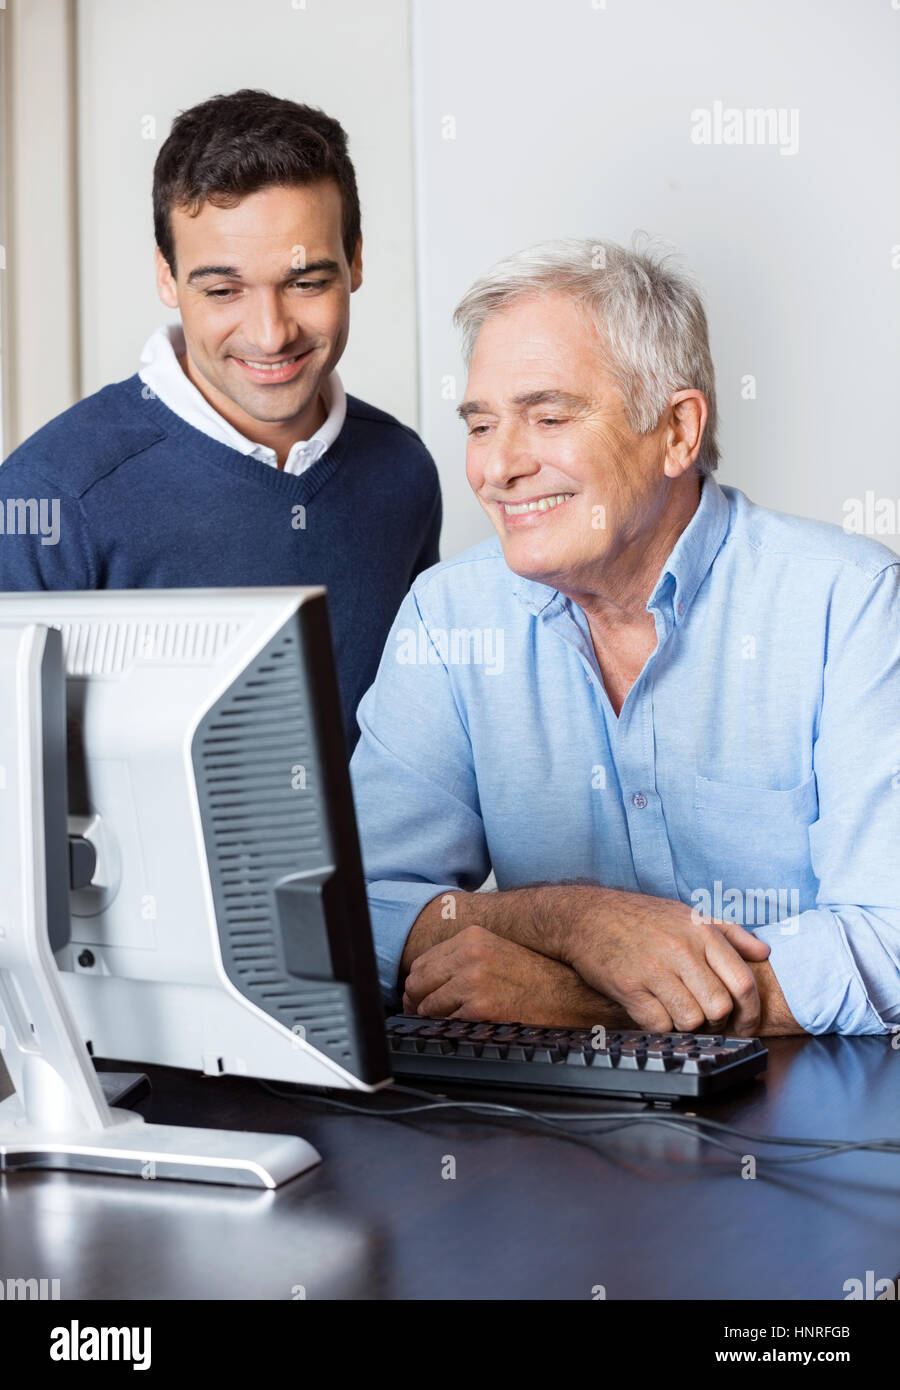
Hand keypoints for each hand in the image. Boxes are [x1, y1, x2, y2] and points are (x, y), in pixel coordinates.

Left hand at [402, 924, 633, 1026]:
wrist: (573, 994)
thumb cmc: (539, 977)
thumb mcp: (498, 952)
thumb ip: (464, 958)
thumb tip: (429, 978)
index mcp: (472, 937)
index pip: (421, 961)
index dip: (416, 984)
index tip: (418, 998)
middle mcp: (470, 955)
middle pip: (417, 982)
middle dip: (415, 1002)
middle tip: (423, 1016)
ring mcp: (473, 981)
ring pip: (427, 1006)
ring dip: (433, 1019)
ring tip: (450, 1023)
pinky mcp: (481, 1009)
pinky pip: (447, 1024)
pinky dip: (451, 1030)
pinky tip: (467, 1029)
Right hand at [564, 896, 770, 1033]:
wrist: (588, 916)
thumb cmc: (641, 917)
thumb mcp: (689, 914)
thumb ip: (731, 933)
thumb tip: (764, 953)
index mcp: (701, 933)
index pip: (743, 982)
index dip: (750, 1013)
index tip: (745, 1026)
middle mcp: (681, 950)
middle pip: (720, 1008)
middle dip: (718, 1023)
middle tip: (707, 1021)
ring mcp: (653, 969)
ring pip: (691, 1020)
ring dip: (688, 1026)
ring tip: (678, 1013)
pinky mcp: (628, 986)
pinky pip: (659, 1024)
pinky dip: (661, 1026)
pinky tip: (655, 1011)